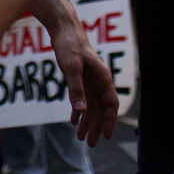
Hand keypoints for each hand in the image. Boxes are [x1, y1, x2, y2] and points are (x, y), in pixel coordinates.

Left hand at [49, 15, 118, 145]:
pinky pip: (82, 99)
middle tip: (90, 143)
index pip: (111, 104)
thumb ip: (76, 89)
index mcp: (103, 78)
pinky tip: (73, 121)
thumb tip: (82, 112)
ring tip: (81, 138)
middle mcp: (99, 81)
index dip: (109, 121)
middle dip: (96, 126)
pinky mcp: (81, 78)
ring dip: (87, 121)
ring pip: (91, 106)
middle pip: (100, 109)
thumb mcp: (71, 68)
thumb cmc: (69, 45)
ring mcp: (90, 80)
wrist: (63, 30)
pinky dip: (78, 110)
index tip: (106, 136)